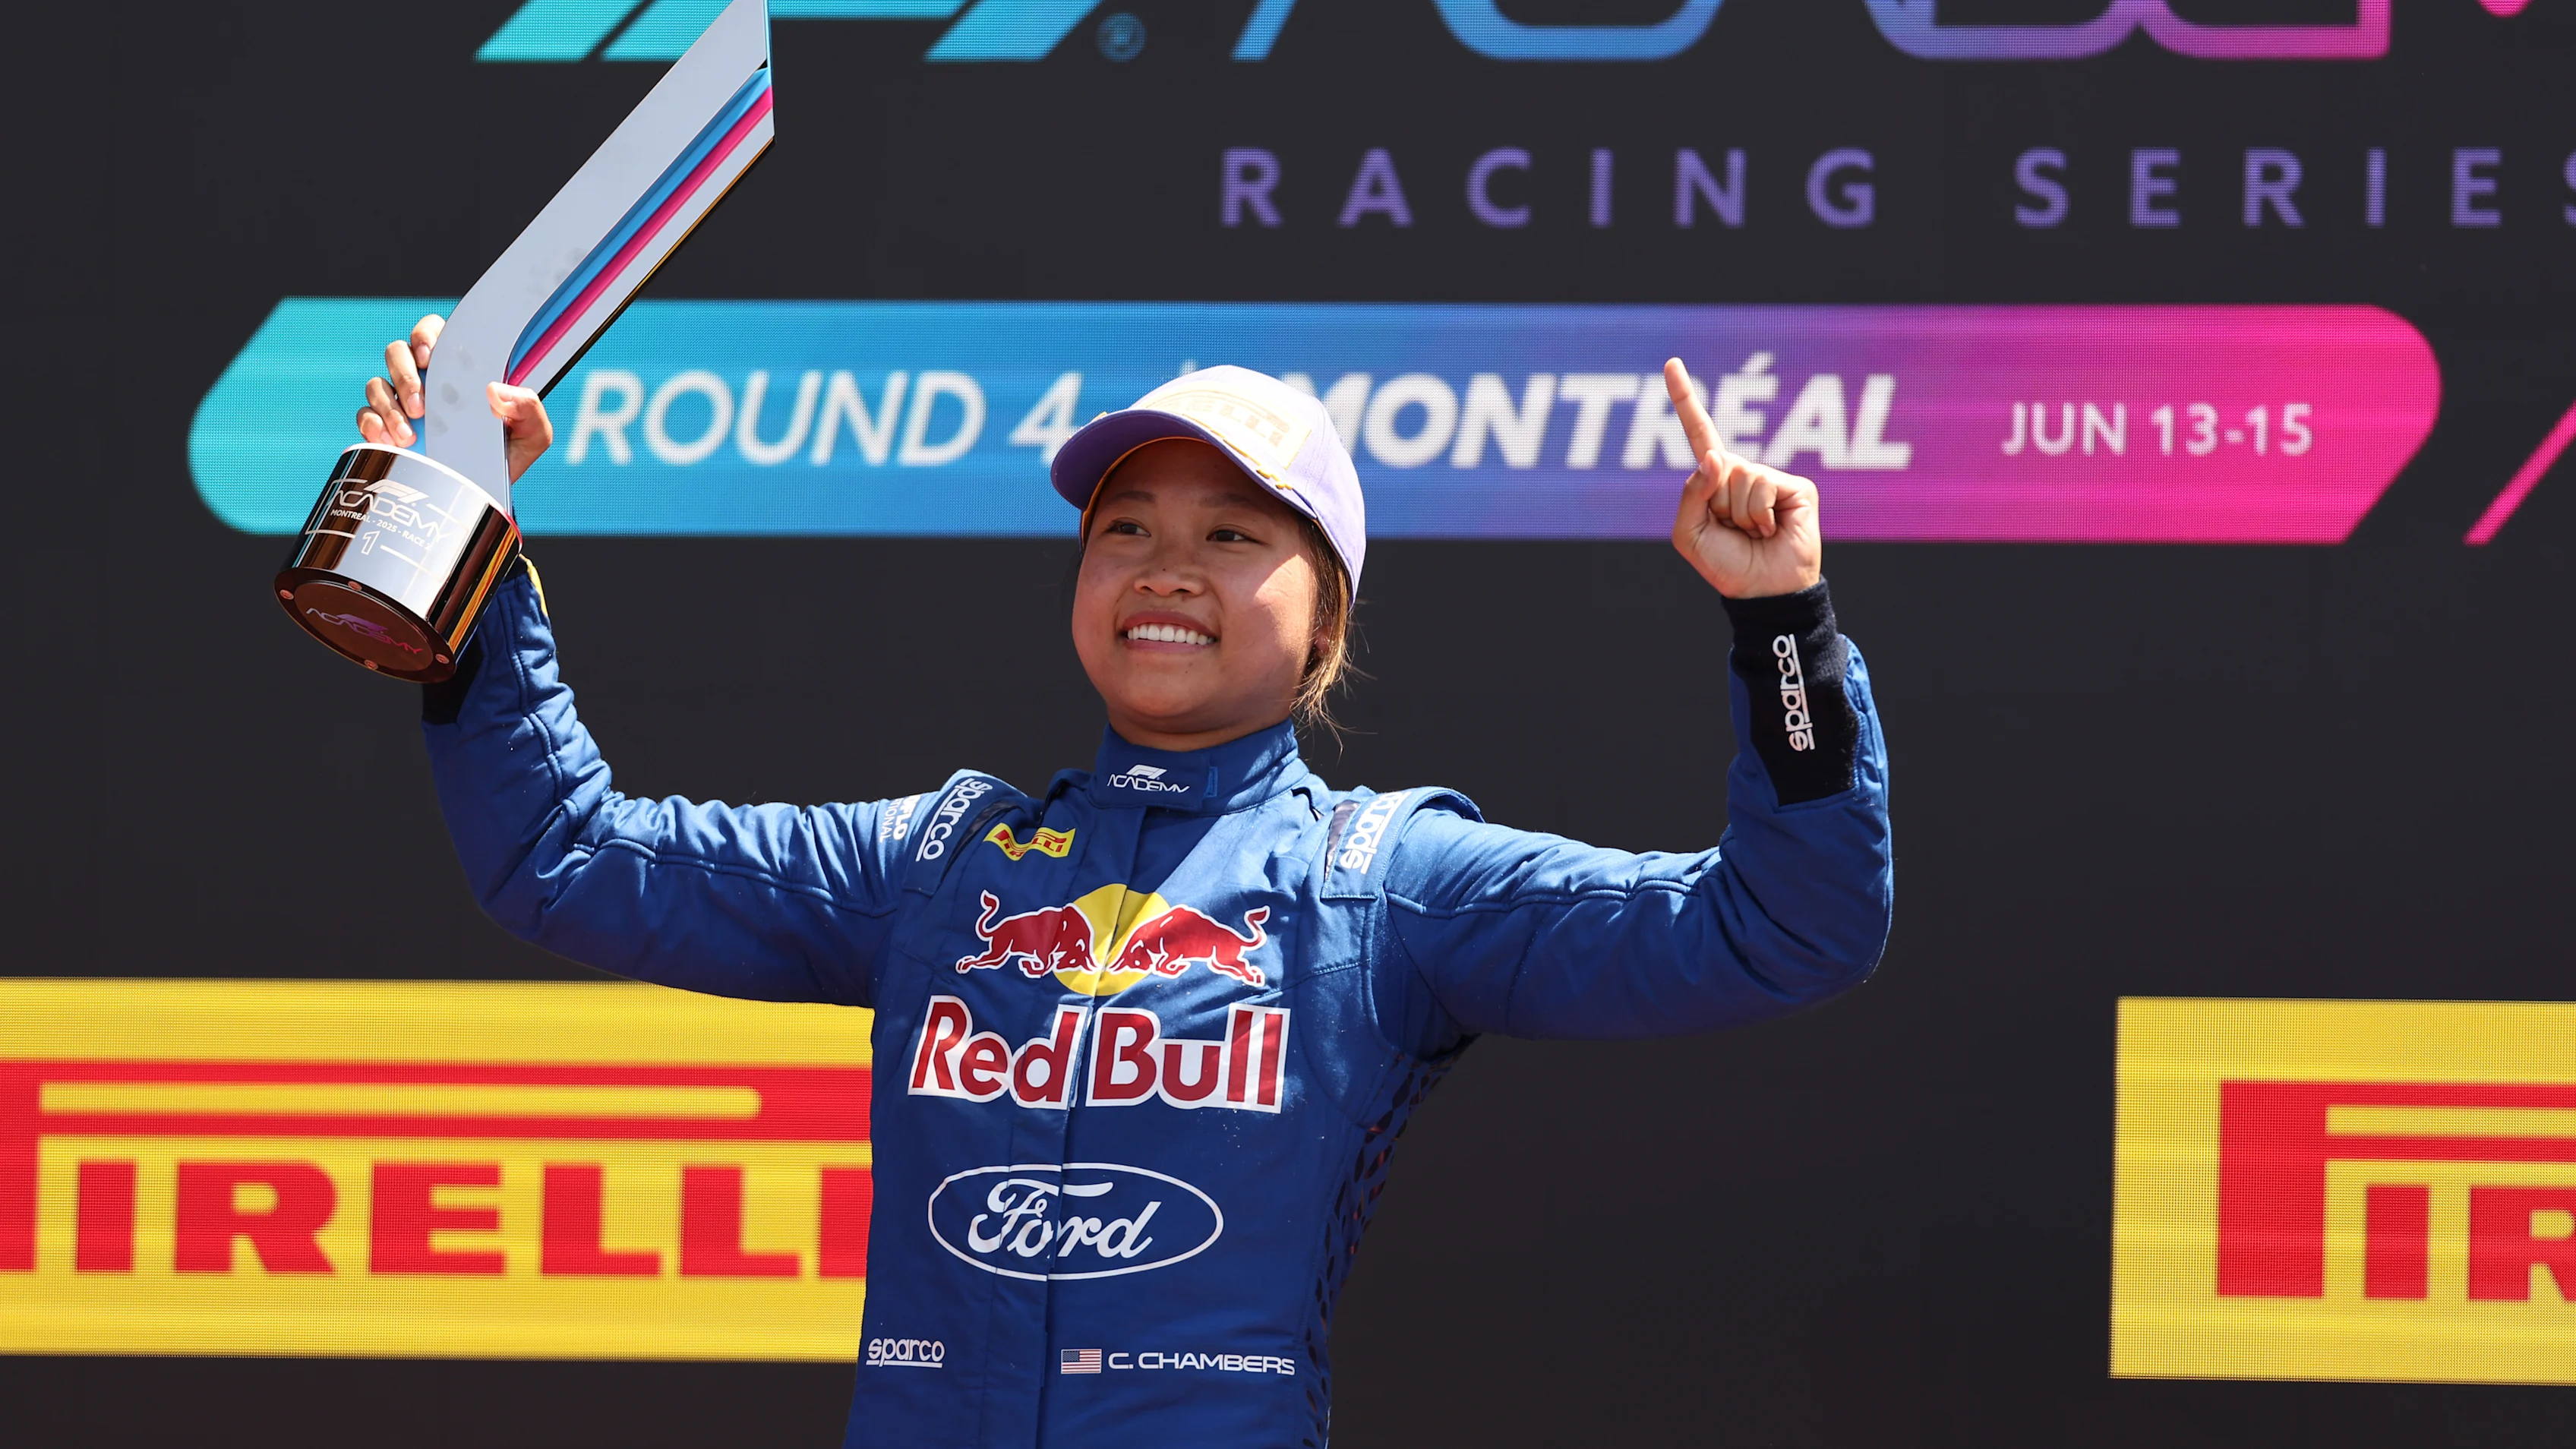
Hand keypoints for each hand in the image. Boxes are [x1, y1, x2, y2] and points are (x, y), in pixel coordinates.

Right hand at [355, 314, 554, 483]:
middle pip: (397, 353)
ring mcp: (402, 402)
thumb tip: (497, 392)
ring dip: (388, 406)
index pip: (433, 333)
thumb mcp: (533, 433)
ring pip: (377, 384)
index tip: (430, 358)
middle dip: (404, 375)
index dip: (425, 336)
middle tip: (420, 407)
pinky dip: (371, 425)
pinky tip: (389, 441)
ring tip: (409, 435)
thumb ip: (527, 408)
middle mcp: (426, 380)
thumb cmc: (511, 452)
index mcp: (458, 369)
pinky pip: (365, 416)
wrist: (489, 489)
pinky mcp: (386, 427)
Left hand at [1662, 358, 1822, 598]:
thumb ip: (1691, 494)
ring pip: (1739, 476)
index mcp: (1715, 479)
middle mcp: (1743, 472)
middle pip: (1717, 465)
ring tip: (1753, 533)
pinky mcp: (1796, 488)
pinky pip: (1762, 486)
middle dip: (1717, 504)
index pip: (1699, 432)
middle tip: (1733, 530)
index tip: (1671, 363)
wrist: (1763, 591)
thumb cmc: (1725, 565)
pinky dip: (1758, 516)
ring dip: (1739, 514)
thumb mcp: (1689, 534)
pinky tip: (1771, 531)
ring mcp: (1771, 478)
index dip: (1684, 398)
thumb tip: (1716, 457)